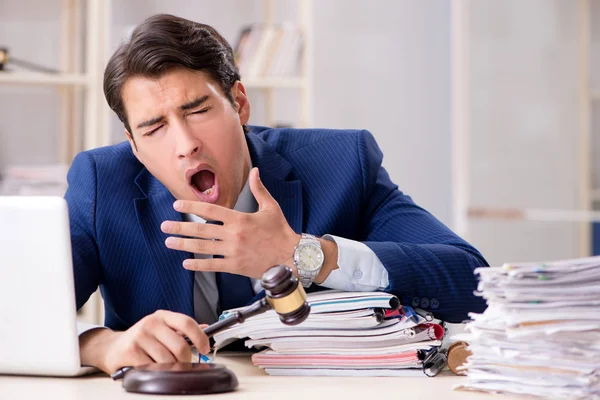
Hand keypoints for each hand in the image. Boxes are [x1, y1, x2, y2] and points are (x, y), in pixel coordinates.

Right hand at [79, 310, 209, 374]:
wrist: (112, 348)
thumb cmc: (141, 339)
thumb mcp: (162, 329)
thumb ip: (182, 330)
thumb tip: (206, 328)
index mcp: (162, 316)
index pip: (187, 323)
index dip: (200, 337)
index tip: (205, 348)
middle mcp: (151, 323)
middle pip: (180, 346)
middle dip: (185, 360)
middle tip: (183, 364)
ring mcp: (140, 336)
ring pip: (167, 360)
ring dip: (171, 368)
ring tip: (165, 366)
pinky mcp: (131, 351)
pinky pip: (153, 367)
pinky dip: (156, 372)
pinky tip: (152, 368)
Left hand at [161, 167, 300, 278]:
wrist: (291, 256)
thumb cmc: (281, 231)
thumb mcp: (271, 207)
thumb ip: (259, 189)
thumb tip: (255, 171)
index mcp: (240, 219)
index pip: (210, 210)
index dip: (191, 206)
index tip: (176, 205)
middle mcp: (234, 235)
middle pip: (201, 230)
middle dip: (180, 227)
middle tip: (164, 226)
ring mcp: (233, 252)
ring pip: (203, 248)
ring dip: (183, 244)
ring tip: (168, 242)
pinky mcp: (235, 266)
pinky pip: (212, 266)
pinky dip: (198, 265)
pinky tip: (186, 263)